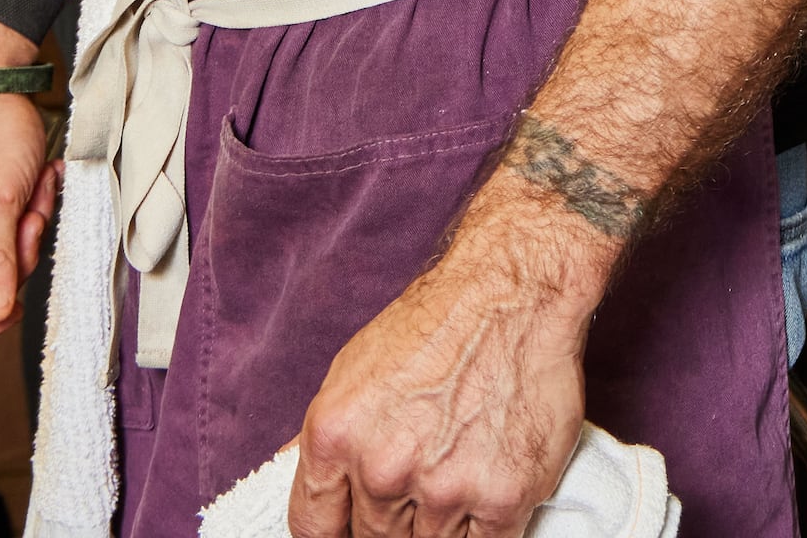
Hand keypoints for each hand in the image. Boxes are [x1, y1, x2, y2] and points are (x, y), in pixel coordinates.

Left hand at [290, 225, 599, 537]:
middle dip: (394, 520)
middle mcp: (382, 469)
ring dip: (442, 521)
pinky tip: (488, 485)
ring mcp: (444, 489)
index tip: (353, 527)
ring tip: (458, 470)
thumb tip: (292, 476)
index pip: (314, 528)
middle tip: (420, 481)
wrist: (514, 292)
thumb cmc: (437, 323)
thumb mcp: (352, 371)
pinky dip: (487, 528)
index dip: (336, 533)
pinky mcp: (503, 499)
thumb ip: (326, 440)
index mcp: (334, 437)